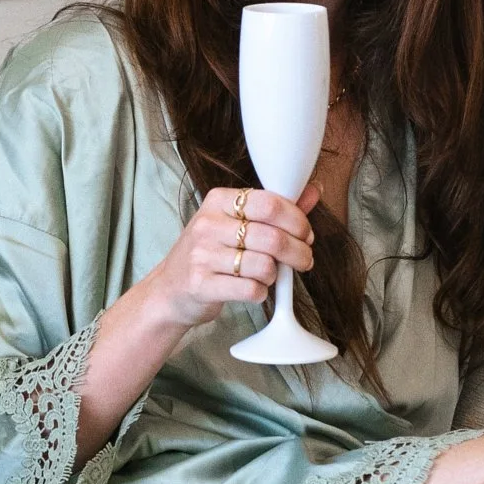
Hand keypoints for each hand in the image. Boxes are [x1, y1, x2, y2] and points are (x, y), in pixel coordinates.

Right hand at [139, 184, 317, 336]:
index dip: (297, 220)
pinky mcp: (202, 284)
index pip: (270, 203)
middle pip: (272, 236)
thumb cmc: (209, 253)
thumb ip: (275, 209)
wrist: (169, 290)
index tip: (306, 233)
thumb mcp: (235, 223)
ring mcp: (202, 255)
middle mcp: (208, 224)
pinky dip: (261, 292)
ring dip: (276, 274)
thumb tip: (313, 191)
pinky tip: (255, 289)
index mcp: (217, 201)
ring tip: (270, 274)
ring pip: (264, 265)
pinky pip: (251, 289)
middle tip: (304, 259)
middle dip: (298, 251)